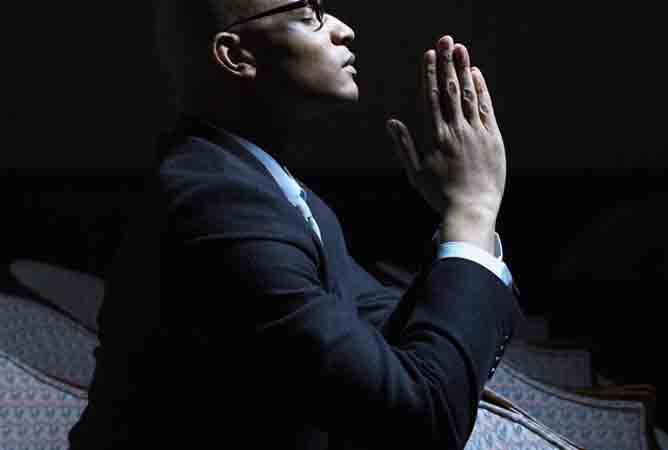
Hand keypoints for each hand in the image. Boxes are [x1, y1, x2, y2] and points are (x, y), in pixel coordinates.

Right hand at [387, 36, 505, 248]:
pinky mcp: (492, 138)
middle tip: (445, 40)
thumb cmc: (439, 195)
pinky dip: (480, 90)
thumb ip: (403, 145)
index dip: (429, 74)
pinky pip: (485, 109)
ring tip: (460, 49)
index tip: (428, 55)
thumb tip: (391, 121)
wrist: (471, 211)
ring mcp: (475, 133)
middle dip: (446, 63)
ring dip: (463, 70)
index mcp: (435, 137)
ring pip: (467, 95)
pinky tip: (476, 75)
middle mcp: (455, 130)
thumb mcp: (415, 173)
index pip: (430, 98)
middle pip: (449, 90)